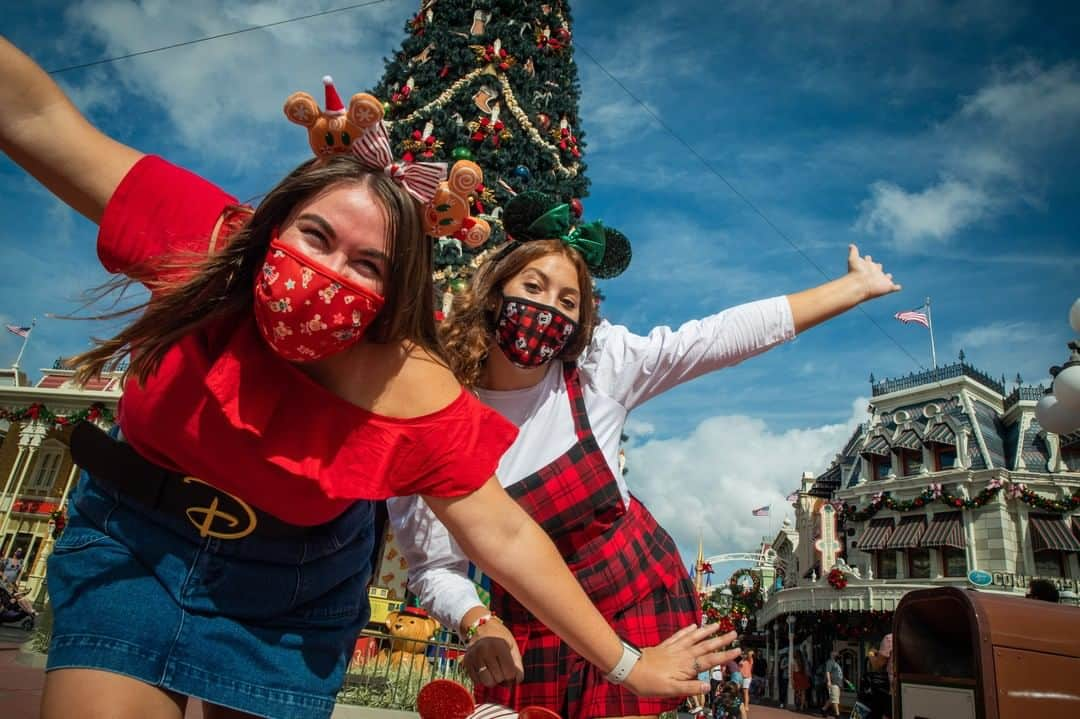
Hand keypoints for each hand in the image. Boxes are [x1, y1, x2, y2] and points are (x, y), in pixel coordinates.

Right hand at [461, 618, 523, 687]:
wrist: (482, 627)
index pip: (509, 673)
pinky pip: (476, 681)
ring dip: (492, 680)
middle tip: (501, 666)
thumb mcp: (513, 647)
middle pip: (498, 679)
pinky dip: (482, 679)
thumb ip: (518, 665)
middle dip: (502, 677)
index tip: (509, 667)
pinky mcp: (466, 662)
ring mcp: (474, 656)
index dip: (511, 674)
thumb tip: (516, 682)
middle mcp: (484, 651)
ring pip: (487, 682)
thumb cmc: (500, 638)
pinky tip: (485, 669)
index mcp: (499, 646)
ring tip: (493, 670)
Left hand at [622, 624, 739, 698]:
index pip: (710, 660)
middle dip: (721, 640)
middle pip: (705, 646)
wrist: (630, 668)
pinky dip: (687, 630)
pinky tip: (693, 625)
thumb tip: (709, 685)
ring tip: (717, 624)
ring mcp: (674, 648)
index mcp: (687, 665)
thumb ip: (691, 687)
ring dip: (706, 631)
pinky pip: (679, 636)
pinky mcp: (665, 646)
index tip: (738, 650)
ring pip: (694, 637)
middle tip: (734, 633)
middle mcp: (683, 654)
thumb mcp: (671, 690)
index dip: (725, 656)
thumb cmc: (649, 682)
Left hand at [846, 244, 900, 300]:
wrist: (860, 284)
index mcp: (868, 266)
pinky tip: (898, 287)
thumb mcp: (853, 260)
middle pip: (878, 268)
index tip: (867, 258)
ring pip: (887, 278)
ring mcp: (882, 280)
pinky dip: (897, 287)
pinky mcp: (888, 287)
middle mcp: (875, 273)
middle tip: (878, 266)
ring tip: (888, 277)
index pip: (869, 261)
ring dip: (888, 277)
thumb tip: (851, 245)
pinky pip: (895, 287)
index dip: (868, 260)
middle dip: (878, 268)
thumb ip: (854, 252)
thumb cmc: (856, 272)